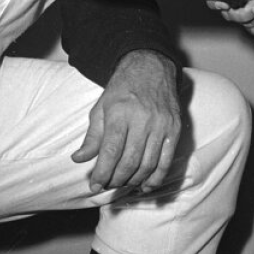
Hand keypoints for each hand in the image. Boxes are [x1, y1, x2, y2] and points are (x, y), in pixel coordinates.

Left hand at [72, 49, 180, 193]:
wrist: (151, 67)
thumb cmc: (123, 88)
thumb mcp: (101, 108)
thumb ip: (92, 136)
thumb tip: (79, 159)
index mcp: (120, 113)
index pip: (110, 151)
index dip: (102, 173)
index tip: (95, 185)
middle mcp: (142, 120)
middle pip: (129, 161)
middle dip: (115, 179)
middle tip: (107, 185)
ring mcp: (161, 125)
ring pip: (147, 164)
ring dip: (133, 180)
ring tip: (122, 184)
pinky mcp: (174, 129)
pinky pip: (166, 160)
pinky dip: (156, 177)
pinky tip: (145, 185)